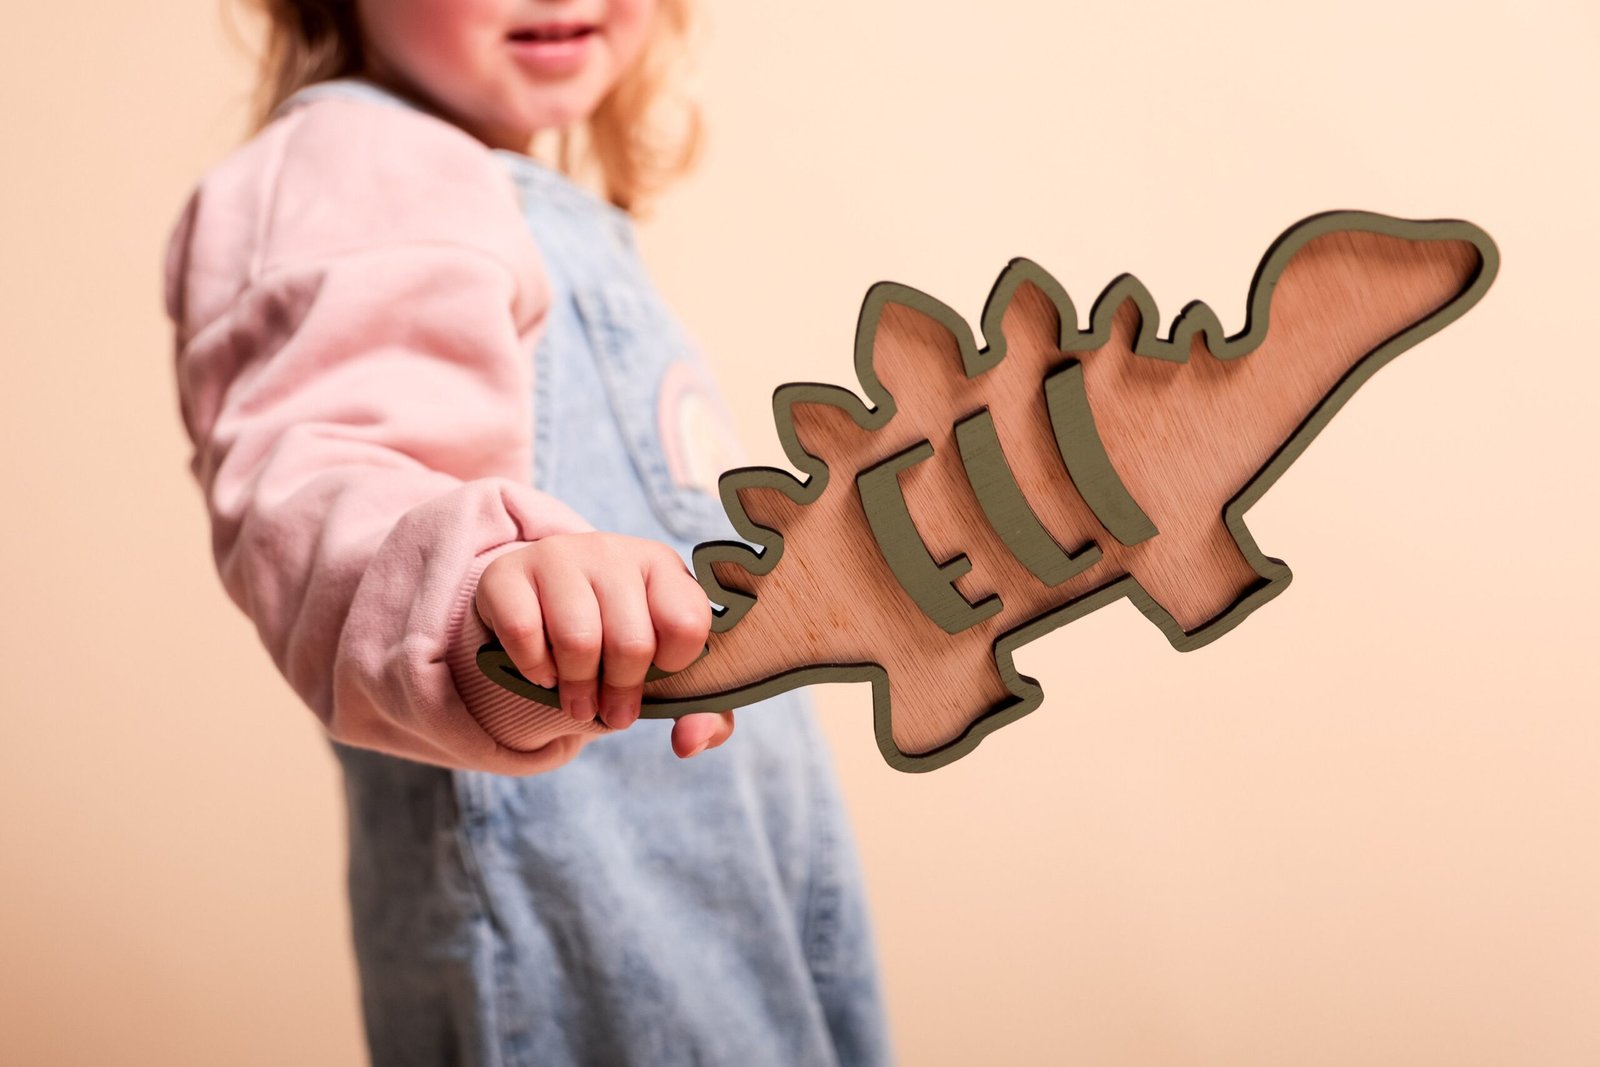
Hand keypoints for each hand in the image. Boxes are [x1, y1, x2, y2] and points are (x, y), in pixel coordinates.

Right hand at [476, 532, 733, 757]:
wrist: (541, 601)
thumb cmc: (616, 637)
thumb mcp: (665, 666)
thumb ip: (703, 712)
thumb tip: (690, 741)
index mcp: (662, 567)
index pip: (687, 622)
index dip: (674, 665)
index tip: (659, 675)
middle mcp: (613, 552)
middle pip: (631, 642)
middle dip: (622, 693)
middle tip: (613, 712)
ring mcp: (558, 556)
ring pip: (578, 641)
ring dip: (578, 689)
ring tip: (578, 702)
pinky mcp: (507, 572)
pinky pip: (523, 633)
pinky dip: (534, 669)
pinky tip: (542, 671)